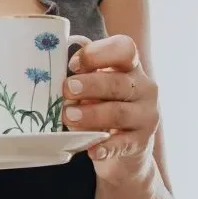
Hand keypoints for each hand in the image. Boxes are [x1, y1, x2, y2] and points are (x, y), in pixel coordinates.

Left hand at [62, 34, 158, 180]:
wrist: (126, 144)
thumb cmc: (104, 105)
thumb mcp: (95, 86)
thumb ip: (81, 77)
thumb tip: (52, 77)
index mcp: (131, 67)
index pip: (124, 49)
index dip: (98, 54)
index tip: (72, 65)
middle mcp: (143, 88)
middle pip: (119, 82)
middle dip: (90, 85)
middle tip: (67, 89)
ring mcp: (145, 116)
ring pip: (120, 113)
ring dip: (92, 114)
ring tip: (69, 117)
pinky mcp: (141, 142)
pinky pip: (123, 144)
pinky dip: (106, 146)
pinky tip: (92, 149)